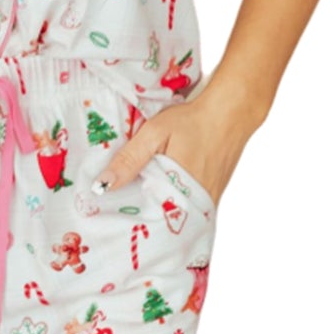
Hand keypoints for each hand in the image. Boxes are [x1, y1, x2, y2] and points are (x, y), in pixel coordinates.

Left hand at [94, 77, 266, 207]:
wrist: (231, 112)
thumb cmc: (193, 120)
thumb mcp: (154, 133)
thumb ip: (129, 160)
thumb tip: (101, 187)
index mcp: (176, 190)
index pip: (146, 219)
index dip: (129, 221)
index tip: (111, 220)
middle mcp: (195, 202)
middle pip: (163, 221)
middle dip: (144, 221)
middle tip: (120, 219)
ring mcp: (207, 200)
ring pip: (178, 216)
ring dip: (161, 214)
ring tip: (138, 210)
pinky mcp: (214, 194)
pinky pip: (191, 208)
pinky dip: (177, 206)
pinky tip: (163, 197)